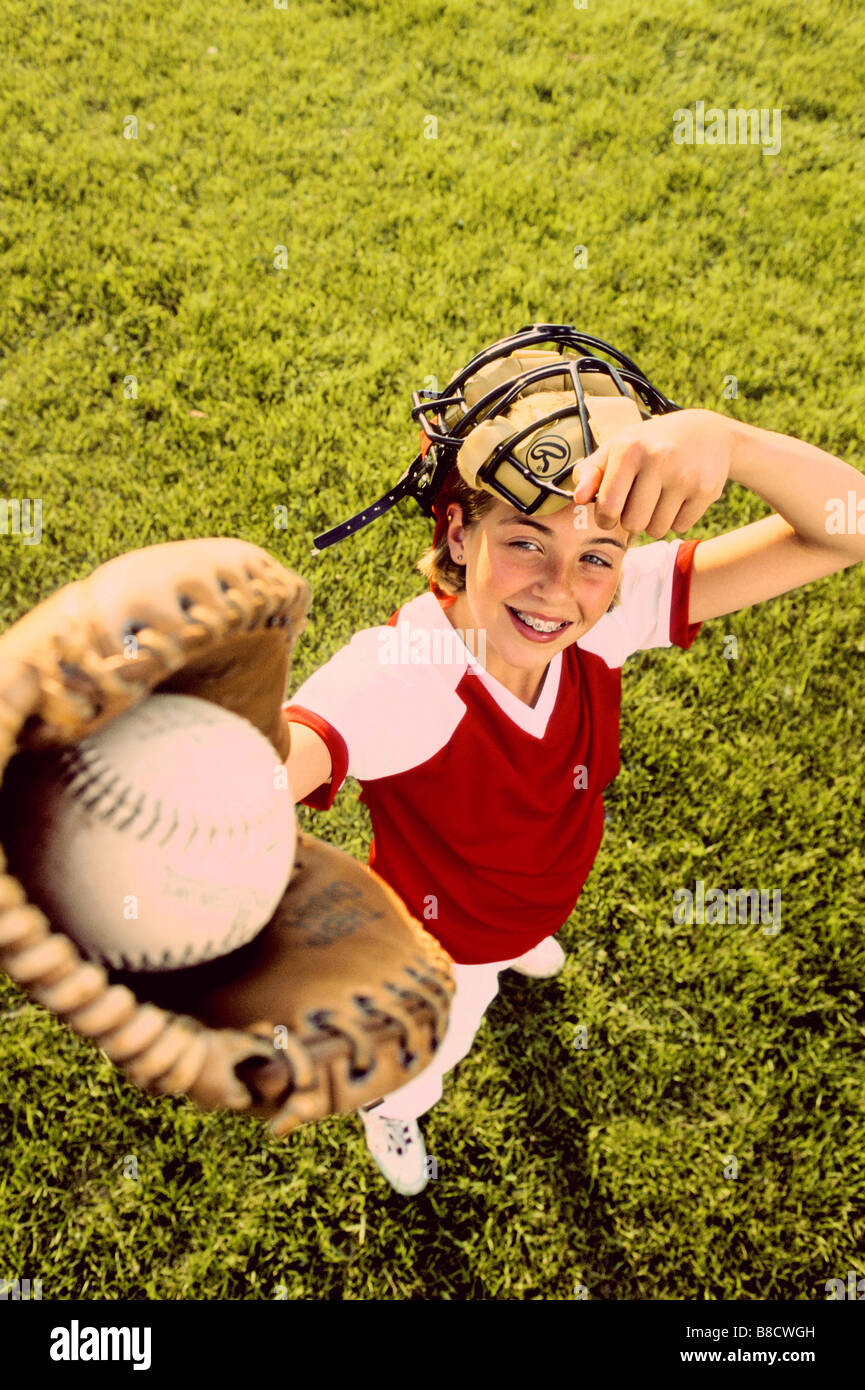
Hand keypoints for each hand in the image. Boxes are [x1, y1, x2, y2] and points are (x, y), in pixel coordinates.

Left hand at [571, 407, 733, 536]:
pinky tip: (679, 498)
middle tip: (638, 502)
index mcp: (630, 448)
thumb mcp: (619, 447)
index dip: (605, 518)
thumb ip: (591, 471)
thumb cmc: (651, 444)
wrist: (708, 433)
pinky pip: (680, 527)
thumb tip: (578, 498)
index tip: (609, 513)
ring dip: (654, 522)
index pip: (608, 507)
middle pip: (633, 523)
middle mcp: (658, 459)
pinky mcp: (706, 490)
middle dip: (632, 519)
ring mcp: (685, 475)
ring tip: (659, 498)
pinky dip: (676, 520)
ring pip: (656, 529)